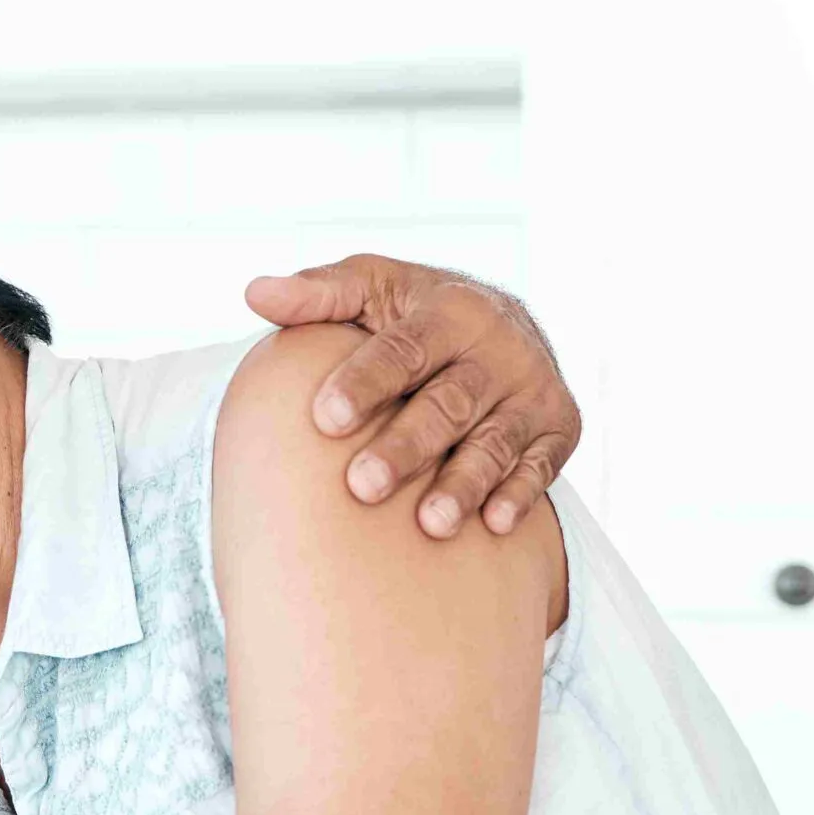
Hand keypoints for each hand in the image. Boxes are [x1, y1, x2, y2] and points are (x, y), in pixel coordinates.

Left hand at [245, 255, 579, 538]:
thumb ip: (317, 294)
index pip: (404, 348)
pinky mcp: (558, 428)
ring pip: (495, 442)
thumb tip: (254, 293)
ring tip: (429, 524)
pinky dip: (520, 495)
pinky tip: (493, 526)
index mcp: (449, 310)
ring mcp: (532, 390)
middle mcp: (498, 348)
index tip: (324, 418)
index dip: (366, 382)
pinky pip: (541, 467)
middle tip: (362, 486)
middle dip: (407, 446)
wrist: (499, 325)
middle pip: (448, 404)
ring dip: (465, 483)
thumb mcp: (370, 288)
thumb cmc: (410, 314)